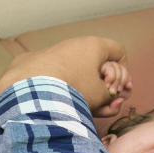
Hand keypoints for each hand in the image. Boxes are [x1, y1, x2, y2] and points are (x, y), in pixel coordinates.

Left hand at [0, 36, 128, 114]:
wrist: (30, 91)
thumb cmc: (71, 90)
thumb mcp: (100, 95)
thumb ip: (112, 96)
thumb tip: (111, 97)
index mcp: (93, 45)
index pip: (119, 52)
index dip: (123, 72)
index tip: (118, 89)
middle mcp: (73, 44)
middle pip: (96, 63)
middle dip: (102, 85)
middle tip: (103, 103)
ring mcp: (51, 52)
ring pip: (73, 71)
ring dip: (79, 89)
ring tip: (77, 109)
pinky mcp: (30, 62)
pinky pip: (50, 75)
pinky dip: (56, 88)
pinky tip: (55, 101)